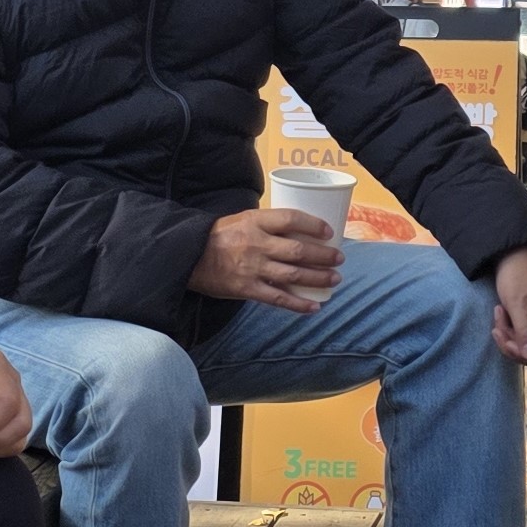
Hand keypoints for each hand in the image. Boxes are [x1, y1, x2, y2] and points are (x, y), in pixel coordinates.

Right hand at [193, 207, 340, 308]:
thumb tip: (299, 227)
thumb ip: (267, 223)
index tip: (329, 231)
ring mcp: (252, 268)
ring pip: (294, 274)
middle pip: (299, 250)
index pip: (291, 219)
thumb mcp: (241, 219)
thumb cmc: (218, 236)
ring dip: (318, 278)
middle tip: (339, 258)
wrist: (188, 257)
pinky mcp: (247, 289)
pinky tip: (314, 307)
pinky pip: (278, 298)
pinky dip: (298, 304)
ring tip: (334, 279)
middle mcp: (256, 244)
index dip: (313, 225)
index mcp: (254, 221)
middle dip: (324, 256)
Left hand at [492, 246, 526, 364]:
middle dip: (512, 345)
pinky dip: (507, 329)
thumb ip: (525, 332)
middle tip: (497, 329)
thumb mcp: (518, 304)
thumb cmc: (517, 275)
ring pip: (524, 345)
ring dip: (507, 336)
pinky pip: (519, 334)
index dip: (525, 353)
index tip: (508, 340)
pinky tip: (500, 313)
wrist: (512, 254)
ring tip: (497, 316)